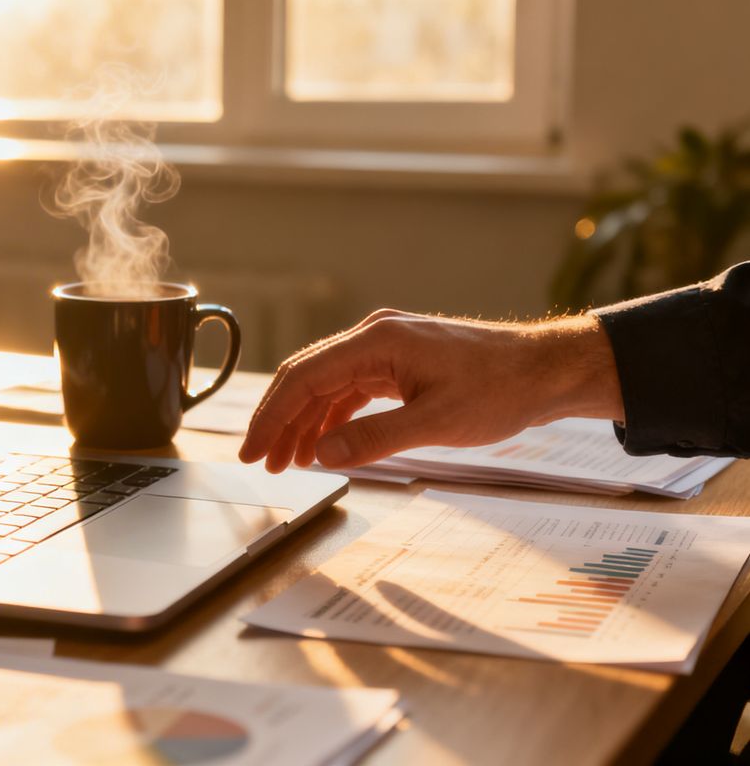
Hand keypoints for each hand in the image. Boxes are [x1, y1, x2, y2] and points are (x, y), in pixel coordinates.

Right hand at [238, 310, 624, 472]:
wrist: (545, 370)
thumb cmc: (501, 390)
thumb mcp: (437, 422)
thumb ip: (374, 439)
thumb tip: (321, 453)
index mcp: (377, 341)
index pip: (304, 378)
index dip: (272, 417)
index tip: (253, 451)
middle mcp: (373, 336)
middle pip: (305, 377)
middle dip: (278, 420)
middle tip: (258, 461)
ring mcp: (384, 347)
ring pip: (325, 385)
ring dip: (302, 422)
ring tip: (286, 462)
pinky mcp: (397, 362)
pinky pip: (349, 388)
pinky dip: (330, 416)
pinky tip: (321, 444)